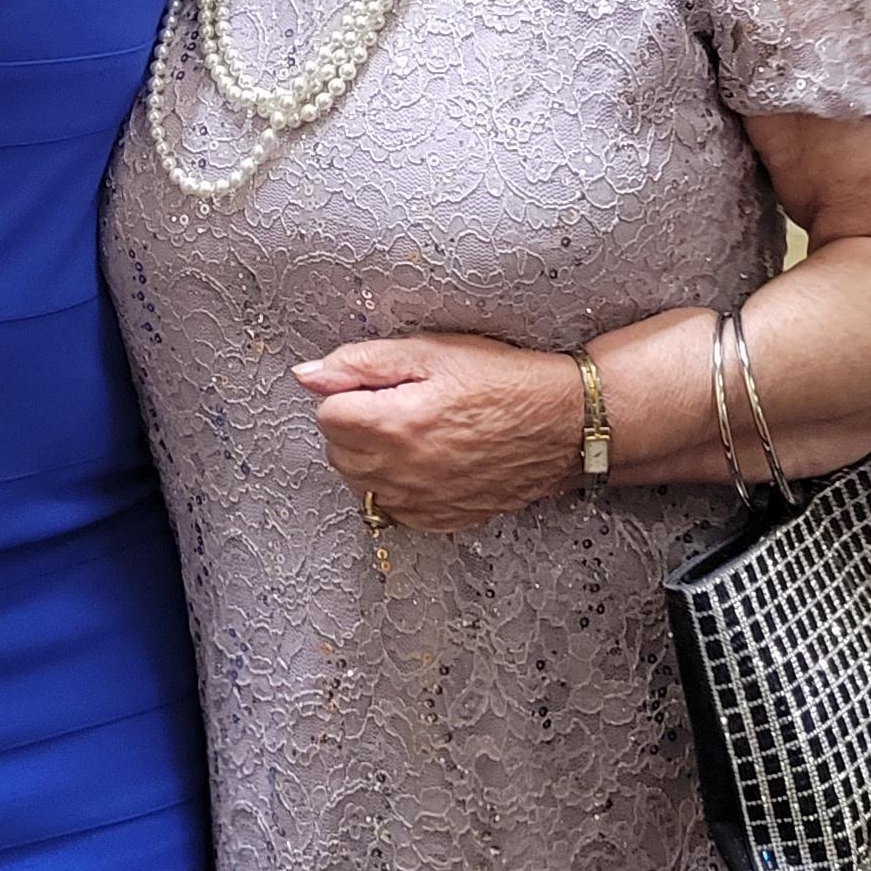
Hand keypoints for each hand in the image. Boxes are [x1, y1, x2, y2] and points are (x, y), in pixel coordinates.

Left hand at [292, 333, 579, 528]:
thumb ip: (363, 362)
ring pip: (360, 484)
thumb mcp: (433, 351)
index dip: (348, 392)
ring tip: (411, 431)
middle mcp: (401, 472)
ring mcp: (420, 502)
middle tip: (395, 403)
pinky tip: (425, 461)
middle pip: (337, 452)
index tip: (378, 384)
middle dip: (353, 426)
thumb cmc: (503, 380)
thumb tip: (308, 374)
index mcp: (394, 424)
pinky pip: (392, 509)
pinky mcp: (440, 519)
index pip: (326, 414)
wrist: (563, 424)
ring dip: (370, 457)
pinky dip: (396, 487)